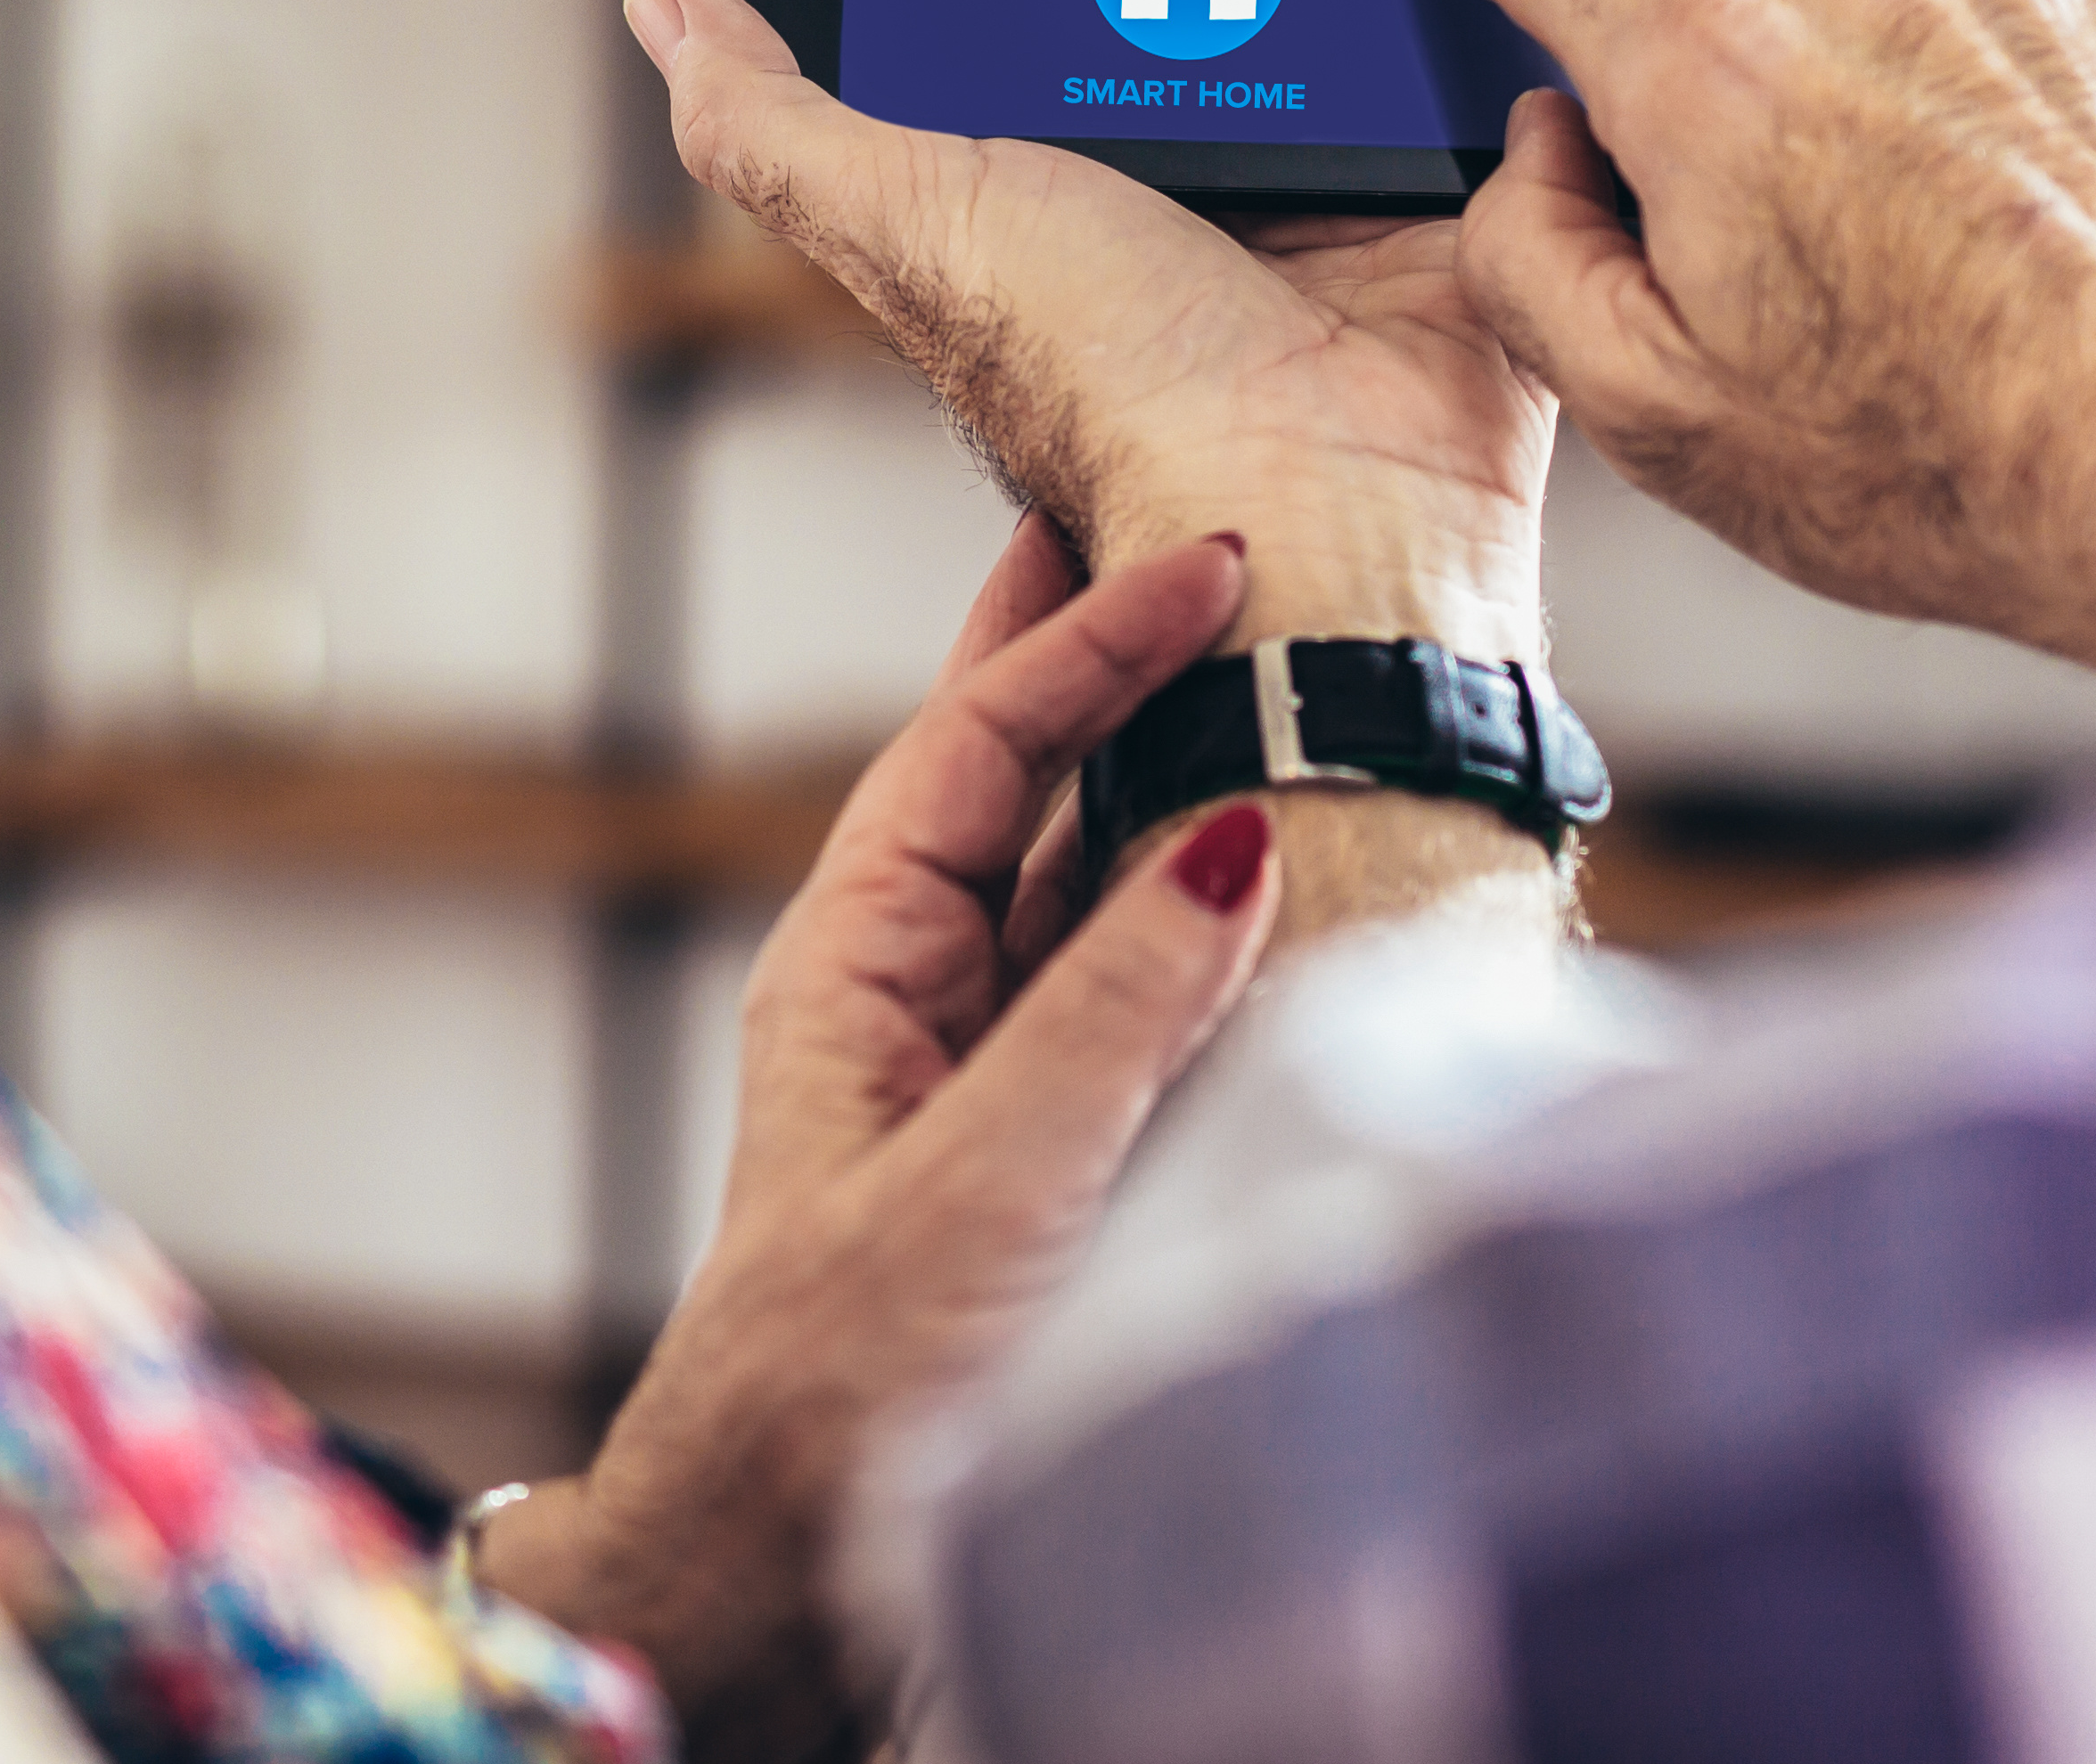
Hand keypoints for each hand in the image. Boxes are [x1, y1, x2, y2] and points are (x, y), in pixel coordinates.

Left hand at [474, 521, 1285, 1760]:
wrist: (787, 1577)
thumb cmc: (839, 1388)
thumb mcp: (984, 1179)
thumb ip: (1114, 1010)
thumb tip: (1237, 833)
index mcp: (861, 962)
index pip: (985, 743)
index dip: (1090, 634)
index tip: (1210, 550)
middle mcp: (930, 995)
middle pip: (1039, 780)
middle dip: (1120, 654)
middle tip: (1205, 518)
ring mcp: (1003, 1071)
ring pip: (1107, 880)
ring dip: (1192, 775)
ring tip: (1284, 655)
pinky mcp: (1072, 1153)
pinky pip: (1156, 995)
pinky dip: (1228, 920)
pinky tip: (1307, 865)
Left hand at [620, 0, 1554, 665]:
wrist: (1324, 502)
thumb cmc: (1110, 386)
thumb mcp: (909, 221)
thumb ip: (777, 130)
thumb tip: (664, 3)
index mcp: (1066, 177)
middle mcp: (1203, 180)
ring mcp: (1343, 190)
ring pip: (1361, 5)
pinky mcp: (1461, 199)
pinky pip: (1487, 73)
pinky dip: (1491, 11)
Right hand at [1404, 0, 2095, 731]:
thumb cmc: (1937, 471)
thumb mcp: (1657, 422)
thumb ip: (1534, 259)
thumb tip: (1541, 149)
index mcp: (1712, 82)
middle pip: (1745, 19)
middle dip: (1752, 120)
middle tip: (1821, 275)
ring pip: (1902, 23)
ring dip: (1907, 115)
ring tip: (1971, 272)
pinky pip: (2035, 24)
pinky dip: (2033, 107)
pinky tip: (2065, 230)